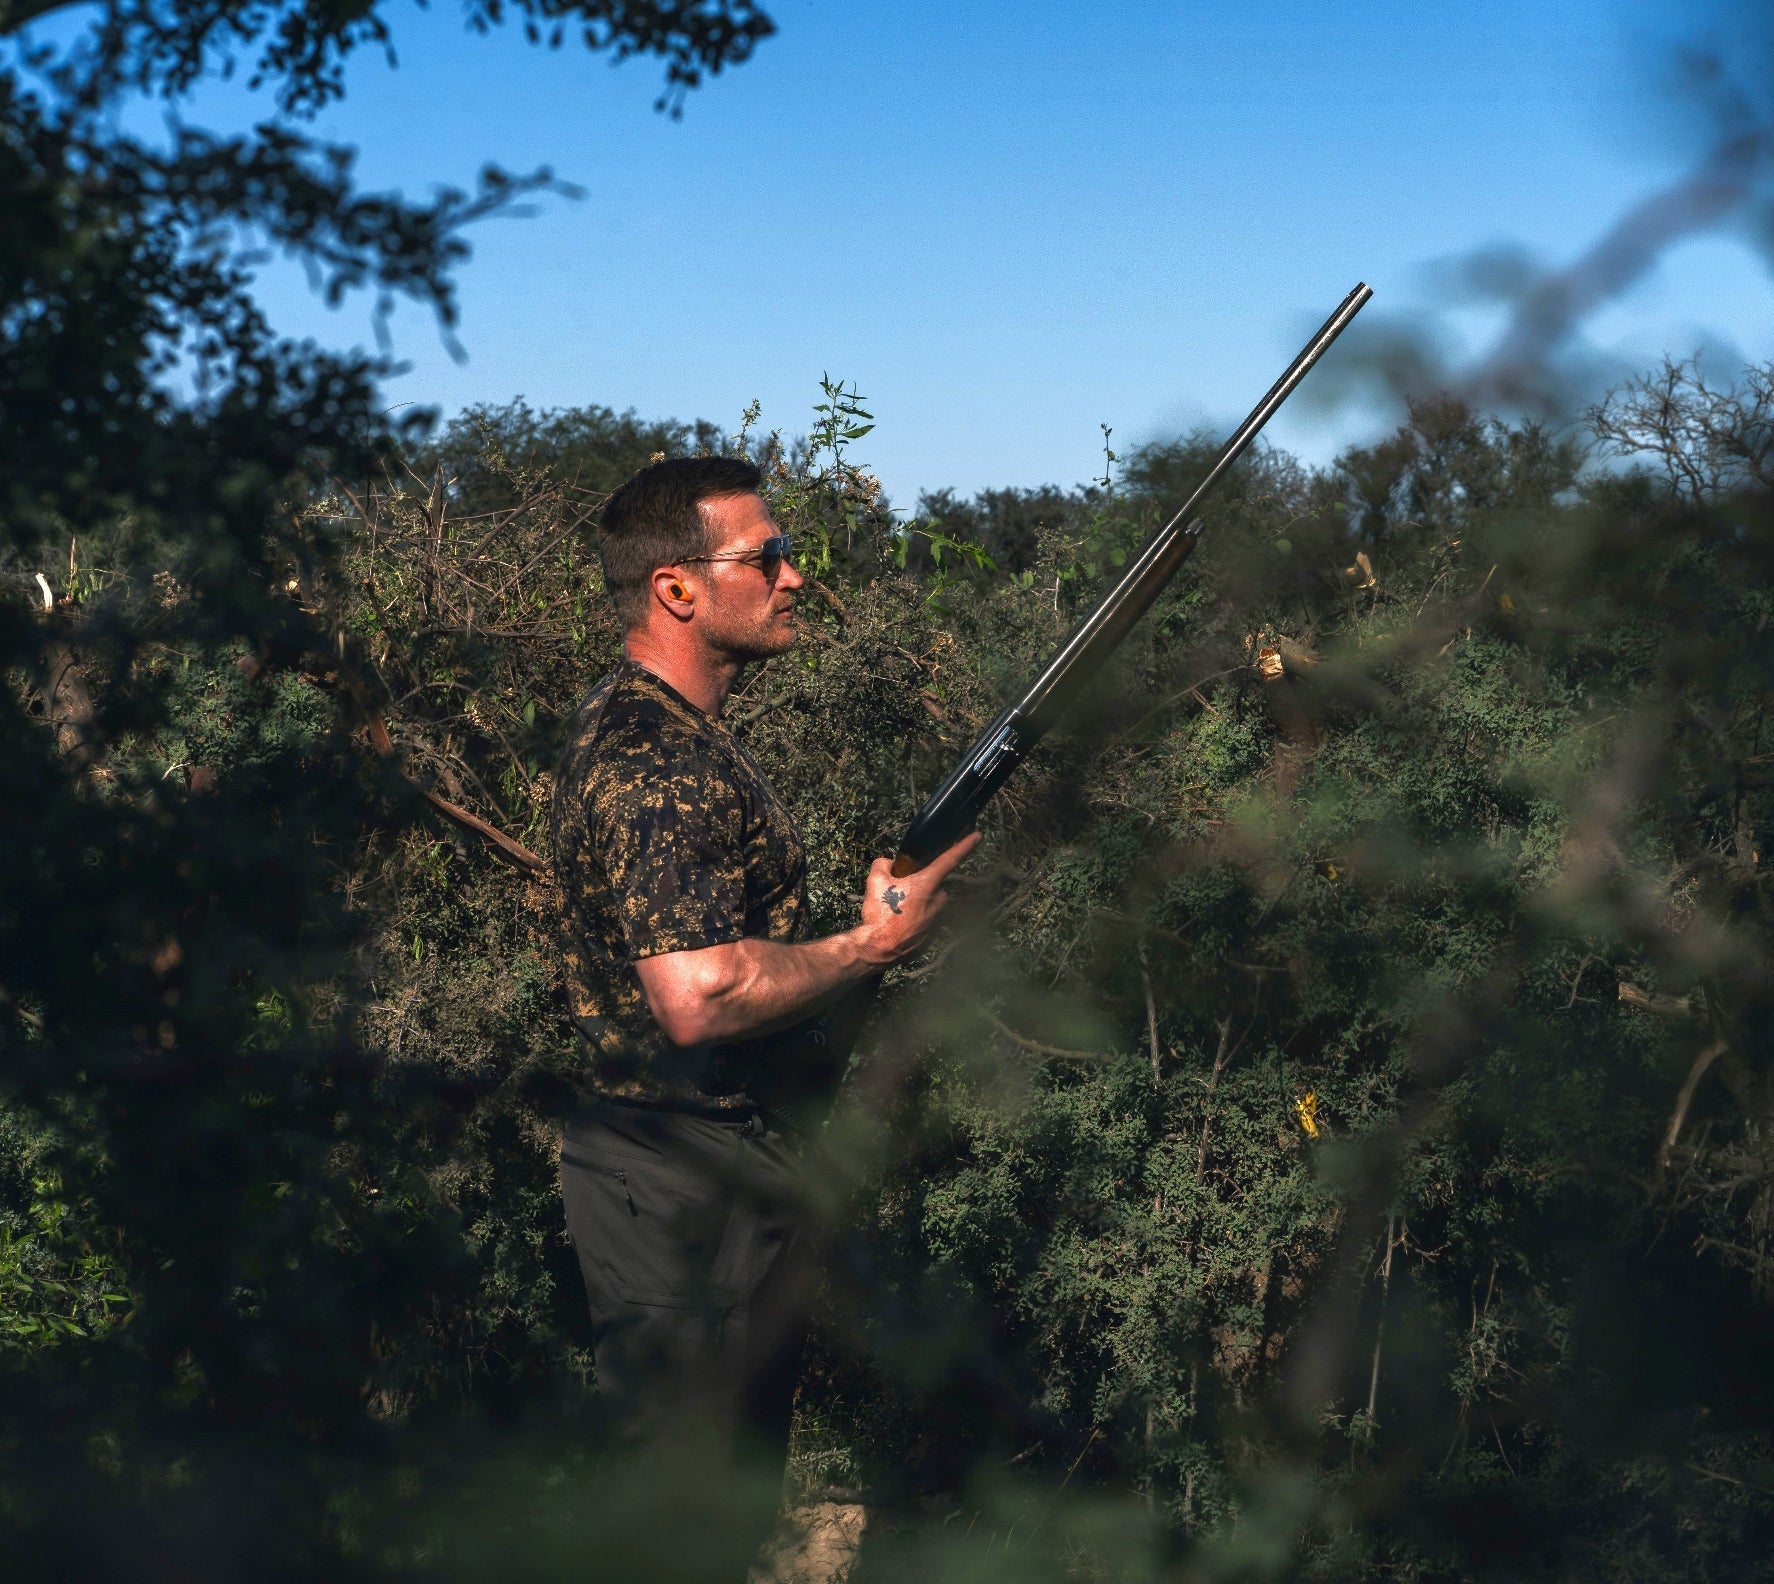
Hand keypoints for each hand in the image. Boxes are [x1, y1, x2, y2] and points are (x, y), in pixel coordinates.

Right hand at [857, 831, 980, 967]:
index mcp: (927, 883)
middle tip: (898, 891)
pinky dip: (915, 918)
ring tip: (896, 911)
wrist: (879, 948)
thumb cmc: (880, 913)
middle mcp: (937, 899)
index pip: (950, 859)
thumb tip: (890, 865)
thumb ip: (884, 864)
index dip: (965, 846)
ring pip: (929, 901)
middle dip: (919, 884)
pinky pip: (925, 918)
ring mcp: (937, 918)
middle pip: (933, 884)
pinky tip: (899, 923)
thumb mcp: (875, 880)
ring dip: (917, 902)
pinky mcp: (932, 934)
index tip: (978, 836)